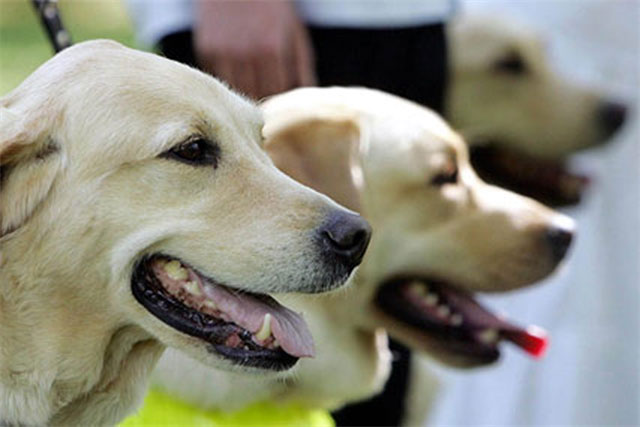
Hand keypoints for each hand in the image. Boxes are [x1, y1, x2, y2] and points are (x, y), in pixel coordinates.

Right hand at [194, 0, 315, 98]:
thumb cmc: (272, 6)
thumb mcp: (294, 31)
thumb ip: (303, 66)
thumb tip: (309, 94)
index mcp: (273, 49)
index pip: (277, 91)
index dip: (279, 98)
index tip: (279, 98)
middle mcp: (247, 53)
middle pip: (256, 94)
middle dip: (262, 95)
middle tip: (264, 93)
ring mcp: (225, 52)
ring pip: (235, 90)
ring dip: (243, 90)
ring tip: (250, 81)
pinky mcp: (207, 49)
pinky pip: (217, 77)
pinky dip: (226, 78)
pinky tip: (234, 67)